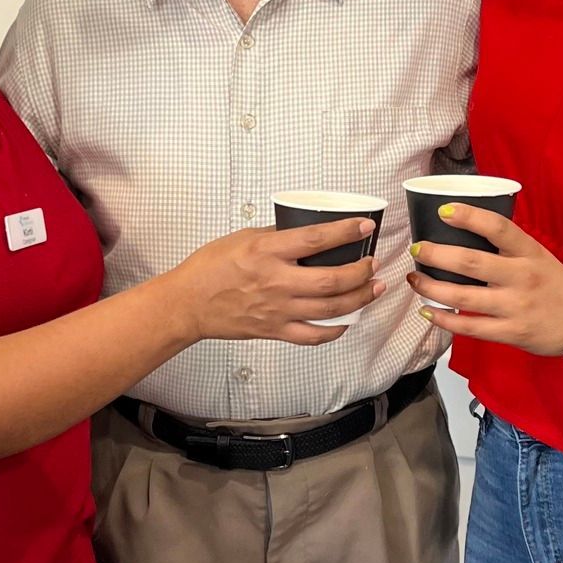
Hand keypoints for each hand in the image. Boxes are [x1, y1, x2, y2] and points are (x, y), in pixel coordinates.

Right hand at [172, 219, 382, 346]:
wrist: (188, 303)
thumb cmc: (210, 267)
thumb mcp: (243, 237)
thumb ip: (276, 234)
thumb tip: (305, 228)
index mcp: (266, 252)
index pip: (315, 240)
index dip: (345, 232)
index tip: (364, 226)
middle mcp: (276, 282)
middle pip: (331, 280)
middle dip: (360, 272)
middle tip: (372, 263)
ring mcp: (277, 310)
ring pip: (330, 309)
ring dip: (359, 298)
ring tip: (374, 288)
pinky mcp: (274, 330)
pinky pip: (313, 335)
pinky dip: (336, 330)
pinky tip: (348, 320)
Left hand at [409, 205, 562, 354]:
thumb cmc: (556, 284)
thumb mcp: (538, 256)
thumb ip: (507, 248)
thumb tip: (462, 234)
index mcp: (529, 252)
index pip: (498, 228)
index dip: (469, 217)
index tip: (443, 211)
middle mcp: (522, 276)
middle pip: (471, 263)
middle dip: (437, 255)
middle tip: (417, 249)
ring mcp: (516, 306)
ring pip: (463, 297)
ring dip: (432, 288)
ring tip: (415, 279)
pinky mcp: (512, 332)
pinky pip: (470, 327)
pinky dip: (444, 320)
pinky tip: (428, 312)